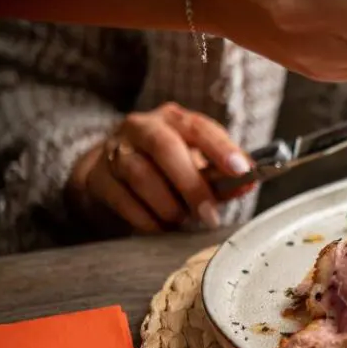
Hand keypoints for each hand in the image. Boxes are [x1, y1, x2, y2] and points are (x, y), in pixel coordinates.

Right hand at [67, 103, 251, 233]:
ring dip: (167, 205)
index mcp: (174, 120)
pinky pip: (122, 199)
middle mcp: (142, 127)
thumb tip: (249, 182)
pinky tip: (159, 227)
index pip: (199, 127)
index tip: (241, 170)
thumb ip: (223, 176)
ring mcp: (114, 150)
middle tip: (209, 215)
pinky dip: (146, 218)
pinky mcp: (97, 176)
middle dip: (191, 184)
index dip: (221, 148)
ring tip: (181, 221)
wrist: (110, 174)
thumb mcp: (197, 166)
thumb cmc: (165, 169)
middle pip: (165, 147)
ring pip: (140, 174)